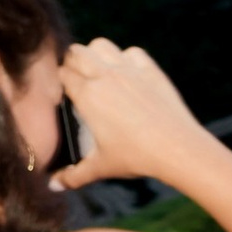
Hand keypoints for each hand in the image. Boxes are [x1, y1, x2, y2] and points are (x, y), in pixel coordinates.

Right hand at [54, 38, 218, 194]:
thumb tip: (53, 186)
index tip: (62, 93)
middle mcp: (106, 75)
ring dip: (95, 54)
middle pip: (77, 52)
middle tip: (76, 82)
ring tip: (98, 73)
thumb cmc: (136, 157)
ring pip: (102, 45)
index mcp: (88, 95)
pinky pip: (132, 52)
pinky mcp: (151, 70)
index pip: (61, 74)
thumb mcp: (100, 168)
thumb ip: (72, 176)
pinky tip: (127, 74)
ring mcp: (130, 69)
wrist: (178, 148)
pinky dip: (126, 57)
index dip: (58, 81)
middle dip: (72, 63)